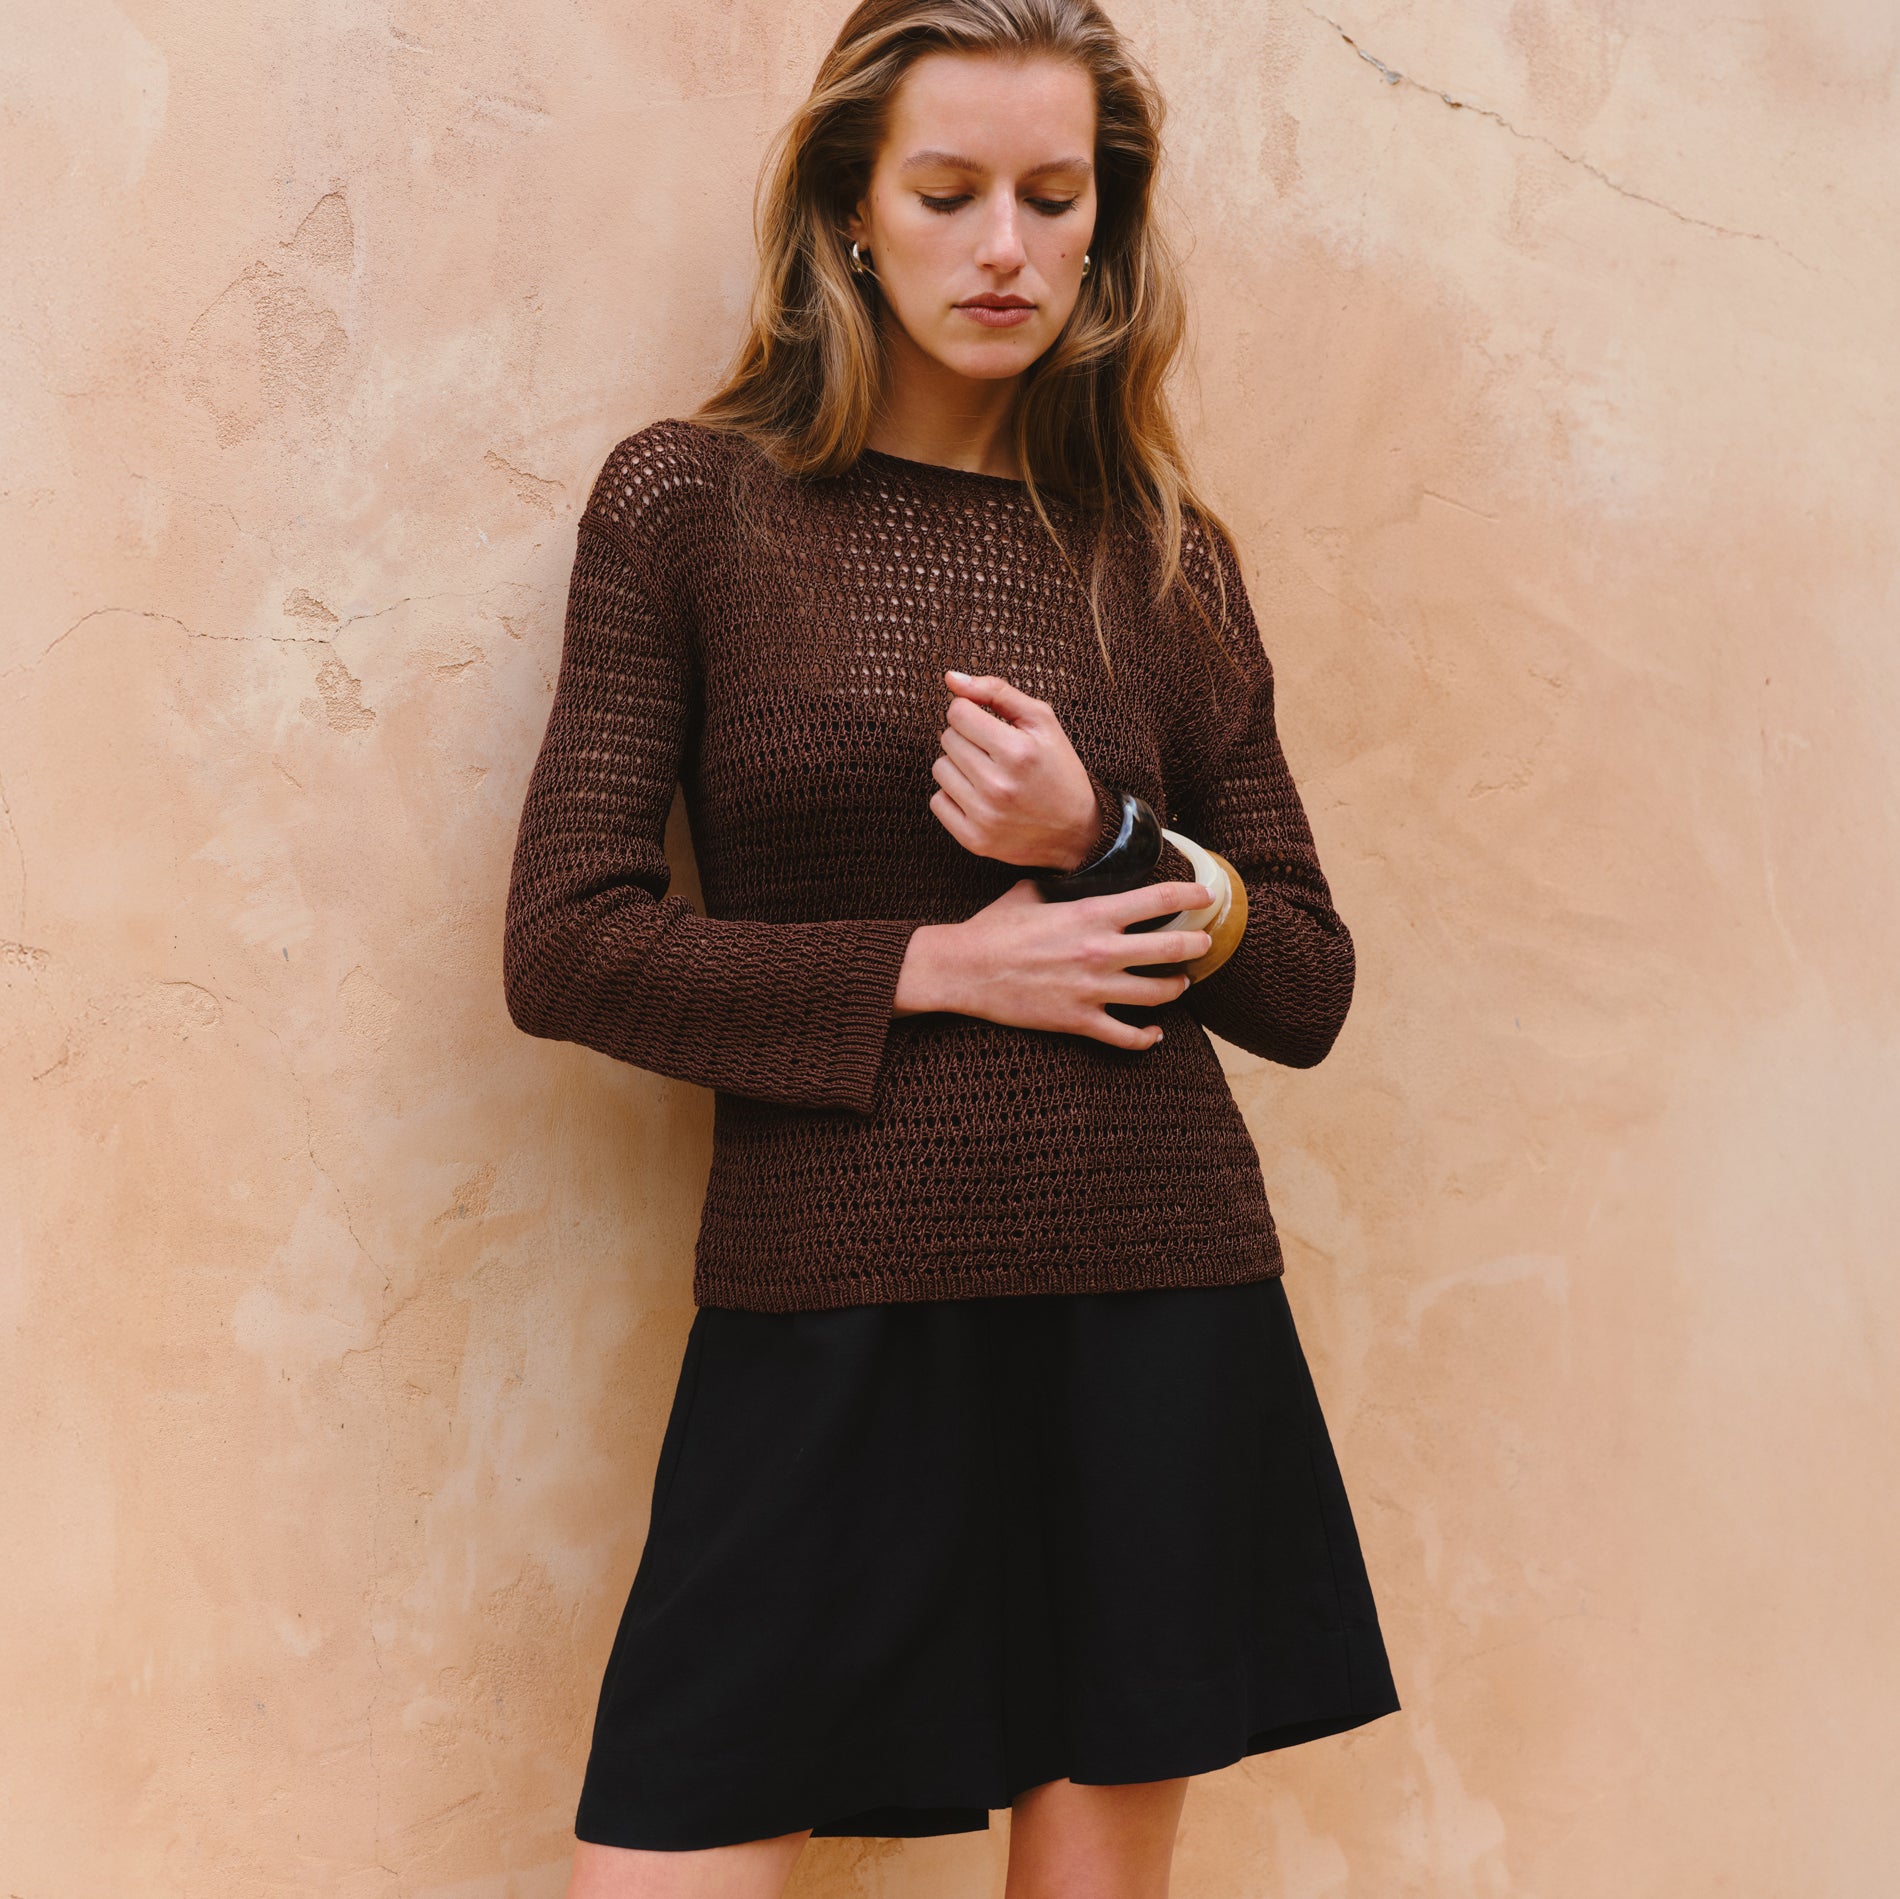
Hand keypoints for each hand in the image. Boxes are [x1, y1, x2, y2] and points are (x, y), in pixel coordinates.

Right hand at [892, 876, 1214, 1051]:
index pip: (1158, 900)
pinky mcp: (1079, 1021)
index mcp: (1091, 914)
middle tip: (1203, 943)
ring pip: (1157, 993)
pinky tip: (1154, 1033)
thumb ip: (1061, 885)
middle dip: (1195, 945)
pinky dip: (1146, 1037)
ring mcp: (1092, 990)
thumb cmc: (995, 928)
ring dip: (1176, 987)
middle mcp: (1100, 951)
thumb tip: (1074, 874)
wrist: (965, 970)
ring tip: (1180, 983)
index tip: (1206, 896)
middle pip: (1170, 949)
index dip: (1190, 896)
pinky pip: (1126, 1036)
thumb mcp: (1031, 892)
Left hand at [928, 670, 1099, 870]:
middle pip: (947, 739)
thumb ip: (996, 691)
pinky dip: (954, 797)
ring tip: (988, 775)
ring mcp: (985, 816)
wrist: (1077, 830)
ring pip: (939, 768)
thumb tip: (950, 677)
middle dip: (968, 739)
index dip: (972, 713)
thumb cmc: (1057, 767)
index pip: (957, 712)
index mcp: (1017, 751)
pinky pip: (937, 802)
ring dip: (959, 767)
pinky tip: (980, 798)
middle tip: (995, 753)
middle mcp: (998, 785)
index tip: (989, 725)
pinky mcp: (974, 839)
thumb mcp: (1041, 720)